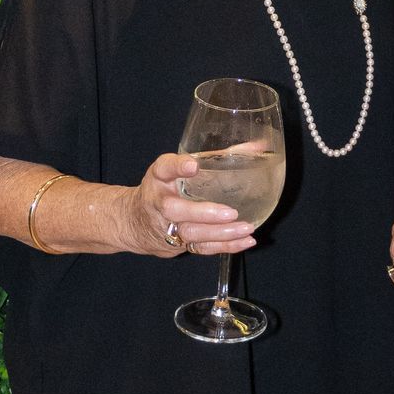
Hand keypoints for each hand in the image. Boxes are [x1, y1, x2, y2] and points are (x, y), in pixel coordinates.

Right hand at [127, 153, 251, 259]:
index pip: (164, 168)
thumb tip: (258, 146)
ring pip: (191, 233)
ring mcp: (167, 226)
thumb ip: (216, 156)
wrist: (136, 221)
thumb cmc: (167, 187)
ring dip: (219, 233)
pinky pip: (201, 247)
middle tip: (230, 212)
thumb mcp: (181, 167)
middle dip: (203, 213)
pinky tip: (245, 241)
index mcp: (159, 177)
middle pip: (175, 209)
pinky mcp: (177, 244)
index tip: (192, 166)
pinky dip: (225, 246)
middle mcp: (159, 201)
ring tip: (245, 228)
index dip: (177, 167)